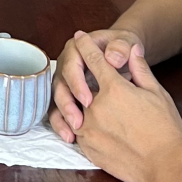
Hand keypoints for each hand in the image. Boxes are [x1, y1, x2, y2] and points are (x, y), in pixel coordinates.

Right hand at [49, 27, 146, 142]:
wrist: (122, 57)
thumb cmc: (122, 50)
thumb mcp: (126, 42)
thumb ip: (121, 47)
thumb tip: (112, 58)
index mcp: (77, 50)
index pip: (71, 65)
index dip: (77, 83)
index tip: (88, 101)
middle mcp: (67, 66)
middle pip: (59, 85)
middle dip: (67, 105)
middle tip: (79, 122)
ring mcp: (65, 82)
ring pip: (56, 100)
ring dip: (62, 118)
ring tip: (73, 134)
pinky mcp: (68, 96)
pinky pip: (59, 111)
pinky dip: (62, 125)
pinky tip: (70, 138)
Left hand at [65, 41, 181, 181]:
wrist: (165, 166)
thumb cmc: (166, 129)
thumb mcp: (157, 93)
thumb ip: (140, 69)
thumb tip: (133, 50)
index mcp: (113, 88)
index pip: (93, 59)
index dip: (87, 46)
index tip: (80, 38)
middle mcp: (96, 106)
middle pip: (80, 84)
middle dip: (82, 77)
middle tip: (86, 76)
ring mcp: (89, 128)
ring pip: (75, 108)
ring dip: (79, 103)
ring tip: (90, 105)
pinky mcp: (87, 147)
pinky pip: (77, 130)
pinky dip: (81, 124)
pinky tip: (92, 125)